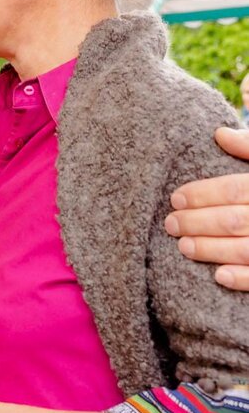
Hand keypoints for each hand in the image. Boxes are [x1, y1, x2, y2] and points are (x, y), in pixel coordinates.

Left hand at [166, 126, 248, 290]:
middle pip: (235, 220)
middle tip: (171, 223)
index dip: (203, 194)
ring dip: (212, 250)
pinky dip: (243, 278)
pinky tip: (219, 276)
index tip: (176, 198)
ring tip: (184, 246)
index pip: (235, 189)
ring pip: (246, 249)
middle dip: (198, 222)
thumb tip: (220, 134)